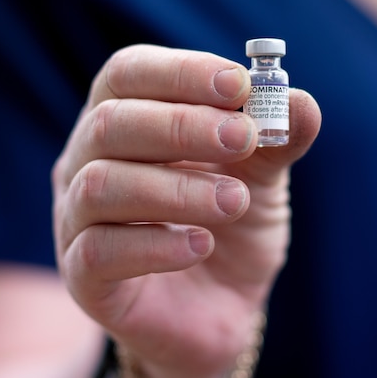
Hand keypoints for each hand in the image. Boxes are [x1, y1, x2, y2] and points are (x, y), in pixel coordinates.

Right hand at [52, 44, 320, 377]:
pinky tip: (202, 246)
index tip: (238, 84)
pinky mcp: (84, 278)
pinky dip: (155, 245)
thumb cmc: (228, 222)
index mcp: (124, 117)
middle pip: (110, 123)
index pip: (127, 72)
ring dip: (175, 188)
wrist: (221, 306)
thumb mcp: (262, 176)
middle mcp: (86, 161)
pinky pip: (99, 252)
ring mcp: (75, 219)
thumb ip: (278, 138)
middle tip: (243, 140)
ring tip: (234, 202)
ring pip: (100, 186)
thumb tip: (300, 102)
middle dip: (182, 126)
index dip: (180, 71)